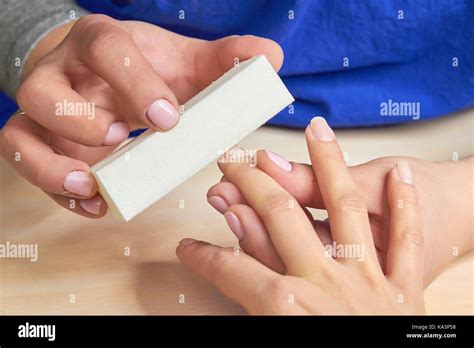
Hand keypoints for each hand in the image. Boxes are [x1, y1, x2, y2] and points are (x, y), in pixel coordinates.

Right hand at [0, 14, 282, 217]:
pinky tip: (93, 202)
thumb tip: (269, 58)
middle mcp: (62, 72)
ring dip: (53, 165)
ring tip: (93, 186)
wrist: (96, 71)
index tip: (168, 119)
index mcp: (102, 44)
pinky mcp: (35, 137)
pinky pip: (24, 161)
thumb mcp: (184, 61)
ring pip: (20, 131)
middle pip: (45, 90)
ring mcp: (43, 108)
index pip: (108, 51)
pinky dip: (53, 188)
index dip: (134, 83)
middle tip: (123, 143)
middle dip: (82, 123)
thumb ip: (225, 61)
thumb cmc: (142, 68)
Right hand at [176, 117, 424, 313]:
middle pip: (279, 215)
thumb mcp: (275, 335)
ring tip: (317, 131)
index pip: (230, 267)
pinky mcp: (404, 290)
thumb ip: (251, 296)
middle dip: (250, 183)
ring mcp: (369, 282)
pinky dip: (407, 206)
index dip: (202, 254)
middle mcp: (327, 284)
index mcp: (288, 308)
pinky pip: (408, 240)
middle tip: (231, 161)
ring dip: (328, 166)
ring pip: (345, 208)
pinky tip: (402, 173)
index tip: (186, 247)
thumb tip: (228, 259)